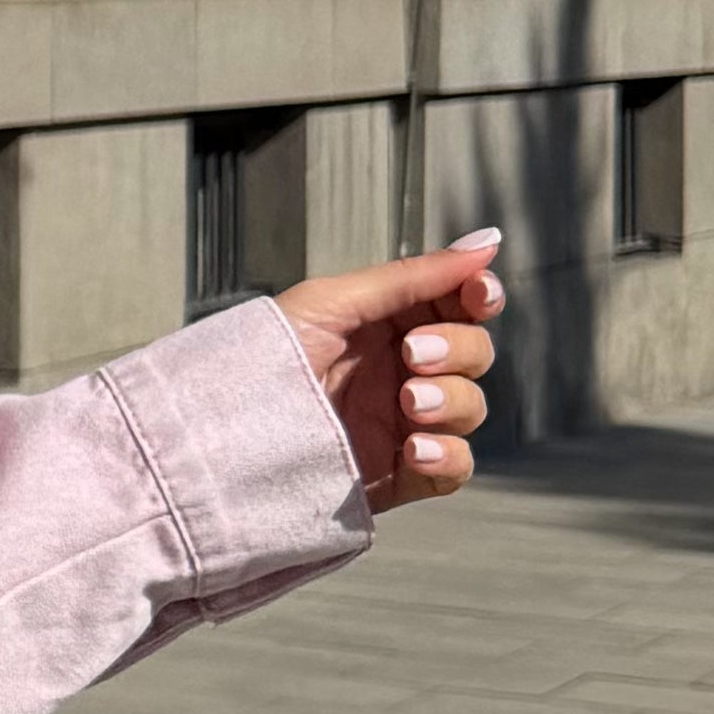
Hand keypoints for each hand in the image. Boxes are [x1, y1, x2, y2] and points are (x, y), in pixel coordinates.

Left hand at [275, 229, 501, 514]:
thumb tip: (488, 239)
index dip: (480, 296)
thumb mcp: (333, 303)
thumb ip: (413, 276)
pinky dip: (448, 457)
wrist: (225, 434)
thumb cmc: (267, 357)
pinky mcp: (399, 473)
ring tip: (410, 404)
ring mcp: (404, 423)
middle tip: (414, 356)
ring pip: (470, 408)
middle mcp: (402, 370)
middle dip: (456, 350)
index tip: (478, 296)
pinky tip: (416, 449)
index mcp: (388, 323)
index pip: (459, 304)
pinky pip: (454, 468)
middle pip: (474, 353)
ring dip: (451, 402)